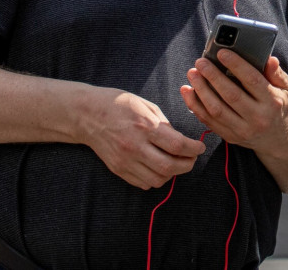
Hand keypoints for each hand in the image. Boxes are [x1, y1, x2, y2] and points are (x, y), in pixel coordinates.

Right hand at [83, 89, 205, 189]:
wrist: (87, 115)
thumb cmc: (120, 105)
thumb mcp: (147, 106)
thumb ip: (165, 125)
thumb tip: (181, 141)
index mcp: (145, 127)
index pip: (177, 146)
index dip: (194, 149)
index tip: (200, 147)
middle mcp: (135, 147)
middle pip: (169, 167)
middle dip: (187, 165)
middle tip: (192, 158)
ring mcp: (125, 161)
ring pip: (157, 180)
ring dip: (172, 174)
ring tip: (176, 162)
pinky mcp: (118, 170)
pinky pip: (143, 183)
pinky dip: (156, 179)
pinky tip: (158, 167)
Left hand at [180, 51, 287, 152]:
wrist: (276, 138)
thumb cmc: (278, 106)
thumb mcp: (285, 89)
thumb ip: (276, 73)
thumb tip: (270, 59)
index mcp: (272, 102)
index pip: (252, 80)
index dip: (236, 65)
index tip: (222, 52)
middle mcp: (258, 118)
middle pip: (231, 95)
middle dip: (213, 76)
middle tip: (200, 62)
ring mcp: (242, 130)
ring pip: (216, 110)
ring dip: (201, 90)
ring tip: (192, 74)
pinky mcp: (230, 137)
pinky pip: (208, 121)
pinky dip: (195, 106)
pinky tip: (188, 91)